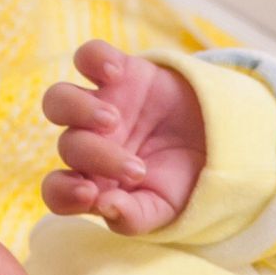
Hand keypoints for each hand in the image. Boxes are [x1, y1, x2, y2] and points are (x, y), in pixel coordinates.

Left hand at [41, 39, 205, 234]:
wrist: (218, 141)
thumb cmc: (183, 181)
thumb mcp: (165, 208)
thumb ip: (135, 217)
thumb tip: (105, 208)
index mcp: (94, 183)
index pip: (57, 192)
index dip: (63, 193)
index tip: (89, 194)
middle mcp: (89, 144)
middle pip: (69, 145)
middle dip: (98, 157)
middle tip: (136, 168)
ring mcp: (99, 106)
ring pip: (59, 100)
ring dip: (79, 110)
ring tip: (113, 119)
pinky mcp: (118, 72)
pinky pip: (88, 57)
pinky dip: (94, 59)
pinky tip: (115, 74)